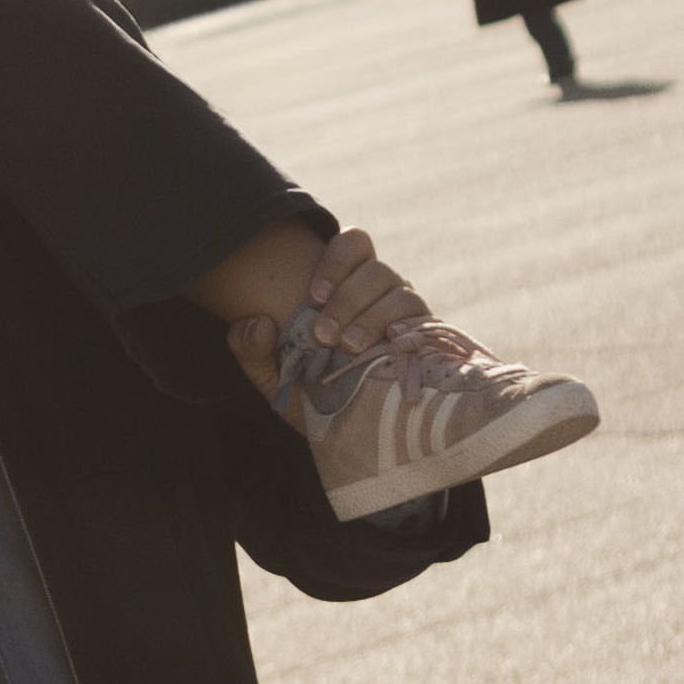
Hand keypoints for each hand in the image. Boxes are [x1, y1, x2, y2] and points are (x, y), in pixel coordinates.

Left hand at [228, 227, 430, 397]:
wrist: (358, 440)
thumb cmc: (315, 400)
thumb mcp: (277, 380)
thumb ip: (253, 352)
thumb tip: (256, 323)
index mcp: (349, 286)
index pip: (351, 244)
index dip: (335, 261)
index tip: (314, 297)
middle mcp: (383, 293)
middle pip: (375, 268)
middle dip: (348, 298)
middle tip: (324, 334)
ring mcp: (409, 315)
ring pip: (400, 292)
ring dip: (371, 317)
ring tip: (349, 348)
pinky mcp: (429, 341)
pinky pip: (424, 322)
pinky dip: (406, 328)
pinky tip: (388, 345)